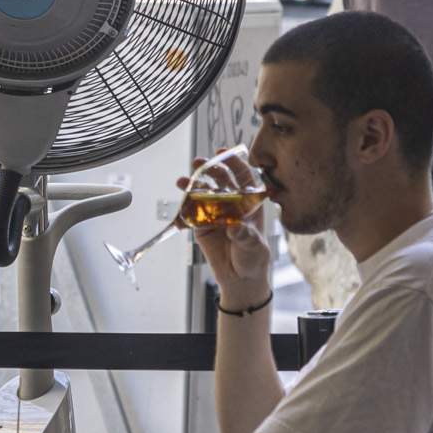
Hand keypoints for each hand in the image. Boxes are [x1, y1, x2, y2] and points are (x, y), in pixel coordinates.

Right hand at [181, 157, 273, 307]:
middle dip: (209, 170)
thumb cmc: (253, 258)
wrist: (239, 278)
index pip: (242, 177)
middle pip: (219, 181)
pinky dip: (183, 210)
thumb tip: (233, 225)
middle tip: (198, 163)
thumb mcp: (254, 246)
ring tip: (181, 181)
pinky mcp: (200, 226)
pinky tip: (178, 206)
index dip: (233, 163)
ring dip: (192, 186)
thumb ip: (244, 235)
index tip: (222, 153)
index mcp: (248, 203)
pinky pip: (190, 215)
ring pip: (202, 194)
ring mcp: (214, 213)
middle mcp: (230, 204)